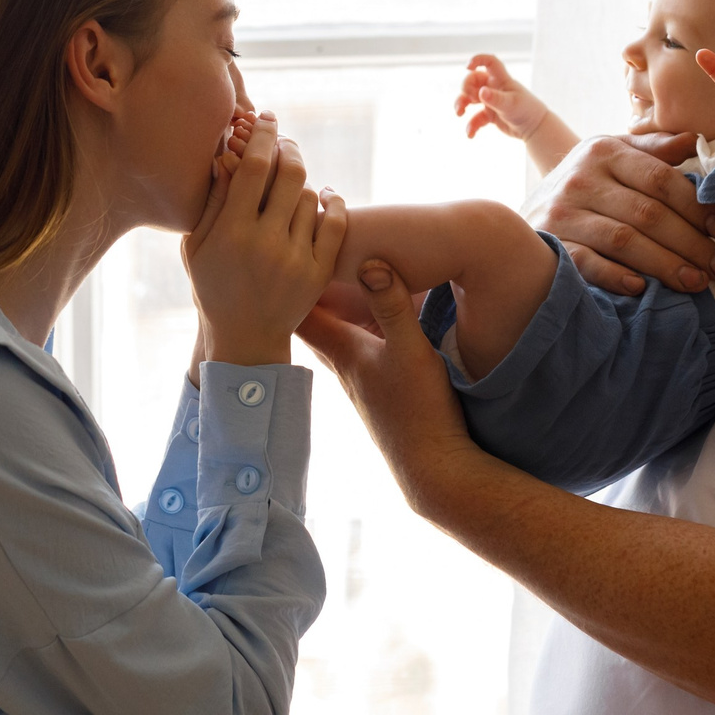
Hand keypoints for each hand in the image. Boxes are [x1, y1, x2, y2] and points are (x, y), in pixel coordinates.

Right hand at [183, 114, 348, 366]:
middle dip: (288, 148)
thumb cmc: (212, 285)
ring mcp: (297, 259)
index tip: (267, 118)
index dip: (263, 135)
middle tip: (284, 141)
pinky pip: (336, 223)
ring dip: (301, 181)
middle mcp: (267, 244)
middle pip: (290, 174)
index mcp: (232, 233)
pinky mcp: (319, 272)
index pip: (255, 167)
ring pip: (310, 197)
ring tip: (291, 181)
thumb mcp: (196, 245)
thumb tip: (227, 153)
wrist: (245, 338)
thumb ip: (212, 199)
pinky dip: (333, 203)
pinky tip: (323, 196)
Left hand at [297, 260, 489, 520]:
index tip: (281, 248)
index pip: (301, 309)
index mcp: (341, 350)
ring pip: (332, 332)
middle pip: (310, 318)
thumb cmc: (419, 410)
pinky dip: (350, 322)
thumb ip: (392, 304)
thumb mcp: (410, 349)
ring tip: (326, 273)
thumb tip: (370, 262)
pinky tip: (364, 314)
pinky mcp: (375, 387)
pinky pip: (352, 344)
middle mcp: (341, 363)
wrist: (433, 465)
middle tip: (298, 252)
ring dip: (327, 304)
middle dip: (302, 286)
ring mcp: (357, 377)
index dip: (288, 279)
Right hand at [454, 54, 554, 142]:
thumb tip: (481, 92)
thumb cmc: (526, 111)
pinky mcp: (490, 115)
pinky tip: (470, 134)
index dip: (477, 60)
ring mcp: (491, 101)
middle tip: (468, 99)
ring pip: (470, 98)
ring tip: (459, 113)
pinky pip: (475, 118)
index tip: (467, 67)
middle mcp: (494, 88)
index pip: (489, 62)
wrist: (535, 129)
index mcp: (501, 80)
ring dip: (461, 104)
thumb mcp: (511, 104)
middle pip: (473, 81)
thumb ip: (495, 98)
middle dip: (465, 88)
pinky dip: (471, 125)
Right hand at [525, 133, 714, 294]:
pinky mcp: (550, 244)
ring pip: (624, 240)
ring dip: (665, 265)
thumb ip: (653, 149)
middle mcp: (581, 178)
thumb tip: (696, 139)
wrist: (516, 219)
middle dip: (690, 243)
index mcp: (603, 151)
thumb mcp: (610, 155)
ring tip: (695, 282)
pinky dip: (615, 276)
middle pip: (648, 213)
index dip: (696, 207)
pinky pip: (587, 263)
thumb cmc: (581, 186)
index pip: (660, 179)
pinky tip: (642, 288)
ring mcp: (563, 213)